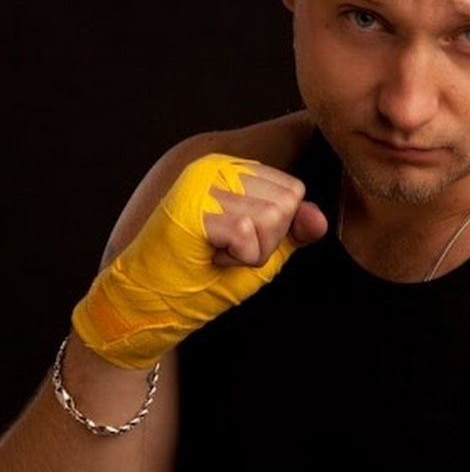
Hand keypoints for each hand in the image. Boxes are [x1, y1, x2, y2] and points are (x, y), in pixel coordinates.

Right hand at [72, 153, 326, 368]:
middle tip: (226, 250)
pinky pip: (248, 234)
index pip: (294, 191)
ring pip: (272, 217)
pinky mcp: (191, 205)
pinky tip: (208, 258)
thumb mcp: (262, 253)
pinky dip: (236, 259)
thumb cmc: (202, 279)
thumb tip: (319, 217)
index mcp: (233, 169)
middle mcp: (216, 166)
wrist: (149, 306)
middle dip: (267, 241)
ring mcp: (201, 182)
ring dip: (251, 252)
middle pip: (288, 202)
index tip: (239, 241)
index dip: (277, 230)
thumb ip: (293, 232)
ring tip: (215, 253)